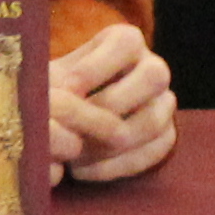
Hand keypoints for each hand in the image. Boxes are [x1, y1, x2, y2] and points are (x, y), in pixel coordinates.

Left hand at [47, 22, 177, 185]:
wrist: (64, 123)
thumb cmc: (54, 92)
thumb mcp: (49, 80)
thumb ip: (50, 83)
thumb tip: (51, 97)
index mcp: (125, 43)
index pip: (126, 43)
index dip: (97, 67)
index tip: (67, 89)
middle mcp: (152, 67)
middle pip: (154, 77)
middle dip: (112, 104)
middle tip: (76, 126)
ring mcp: (163, 103)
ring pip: (155, 120)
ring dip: (112, 142)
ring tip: (74, 155)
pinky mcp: (165, 135)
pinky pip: (154, 152)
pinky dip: (117, 165)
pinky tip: (83, 171)